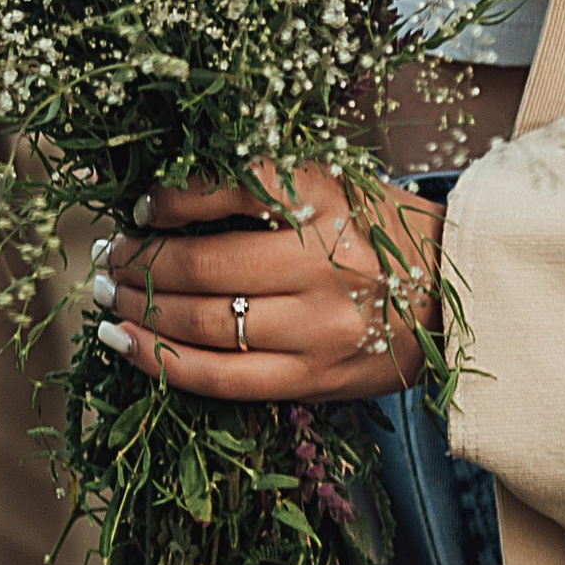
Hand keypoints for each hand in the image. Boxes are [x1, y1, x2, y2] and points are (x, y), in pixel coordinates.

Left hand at [93, 166, 442, 402]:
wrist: (458, 298)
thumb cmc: (387, 231)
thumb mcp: (337, 185)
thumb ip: (267, 188)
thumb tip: (170, 196)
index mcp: (328, 200)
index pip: (230, 188)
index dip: (171, 198)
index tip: (139, 205)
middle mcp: (322, 263)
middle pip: (204, 267)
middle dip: (140, 262)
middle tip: (106, 255)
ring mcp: (317, 329)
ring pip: (202, 326)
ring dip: (141, 310)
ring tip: (107, 297)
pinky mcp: (312, 378)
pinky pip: (220, 379)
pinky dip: (163, 362)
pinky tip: (128, 343)